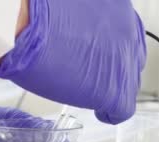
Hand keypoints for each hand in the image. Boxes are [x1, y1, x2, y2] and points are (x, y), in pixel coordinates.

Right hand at [0, 0, 146, 124]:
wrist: (26, 26)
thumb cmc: (35, 12)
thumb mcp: (69, 7)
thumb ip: (80, 20)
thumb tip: (71, 29)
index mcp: (118, 8)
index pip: (126, 34)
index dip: (112, 49)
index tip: (101, 54)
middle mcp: (127, 32)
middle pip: (132, 59)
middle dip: (115, 69)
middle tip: (96, 75)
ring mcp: (125, 62)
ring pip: (129, 83)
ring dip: (111, 88)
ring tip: (93, 93)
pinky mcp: (116, 90)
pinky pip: (122, 108)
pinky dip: (110, 113)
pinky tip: (101, 113)